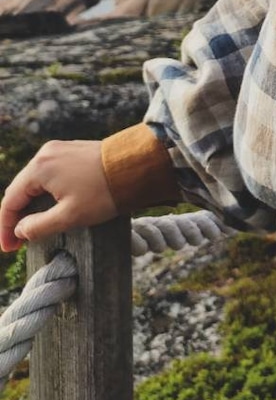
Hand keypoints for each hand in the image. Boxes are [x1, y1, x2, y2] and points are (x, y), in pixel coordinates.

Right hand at [0, 140, 119, 252]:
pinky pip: (51, 173)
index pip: (11, 201)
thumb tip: (20, 230)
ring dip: (31, 204)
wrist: (138, 165)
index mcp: (39, 167)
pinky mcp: (74, 151)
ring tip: (33, 228)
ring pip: (36, 181)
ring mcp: (60, 149)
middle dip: (17, 217)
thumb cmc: (104, 192)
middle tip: (18, 242)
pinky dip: (46, 192)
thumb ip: (38, 226)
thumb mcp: (69, 216)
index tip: (9, 249)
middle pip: (21, 189)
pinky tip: (50, 208)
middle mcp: (46, 153)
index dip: (6, 228)